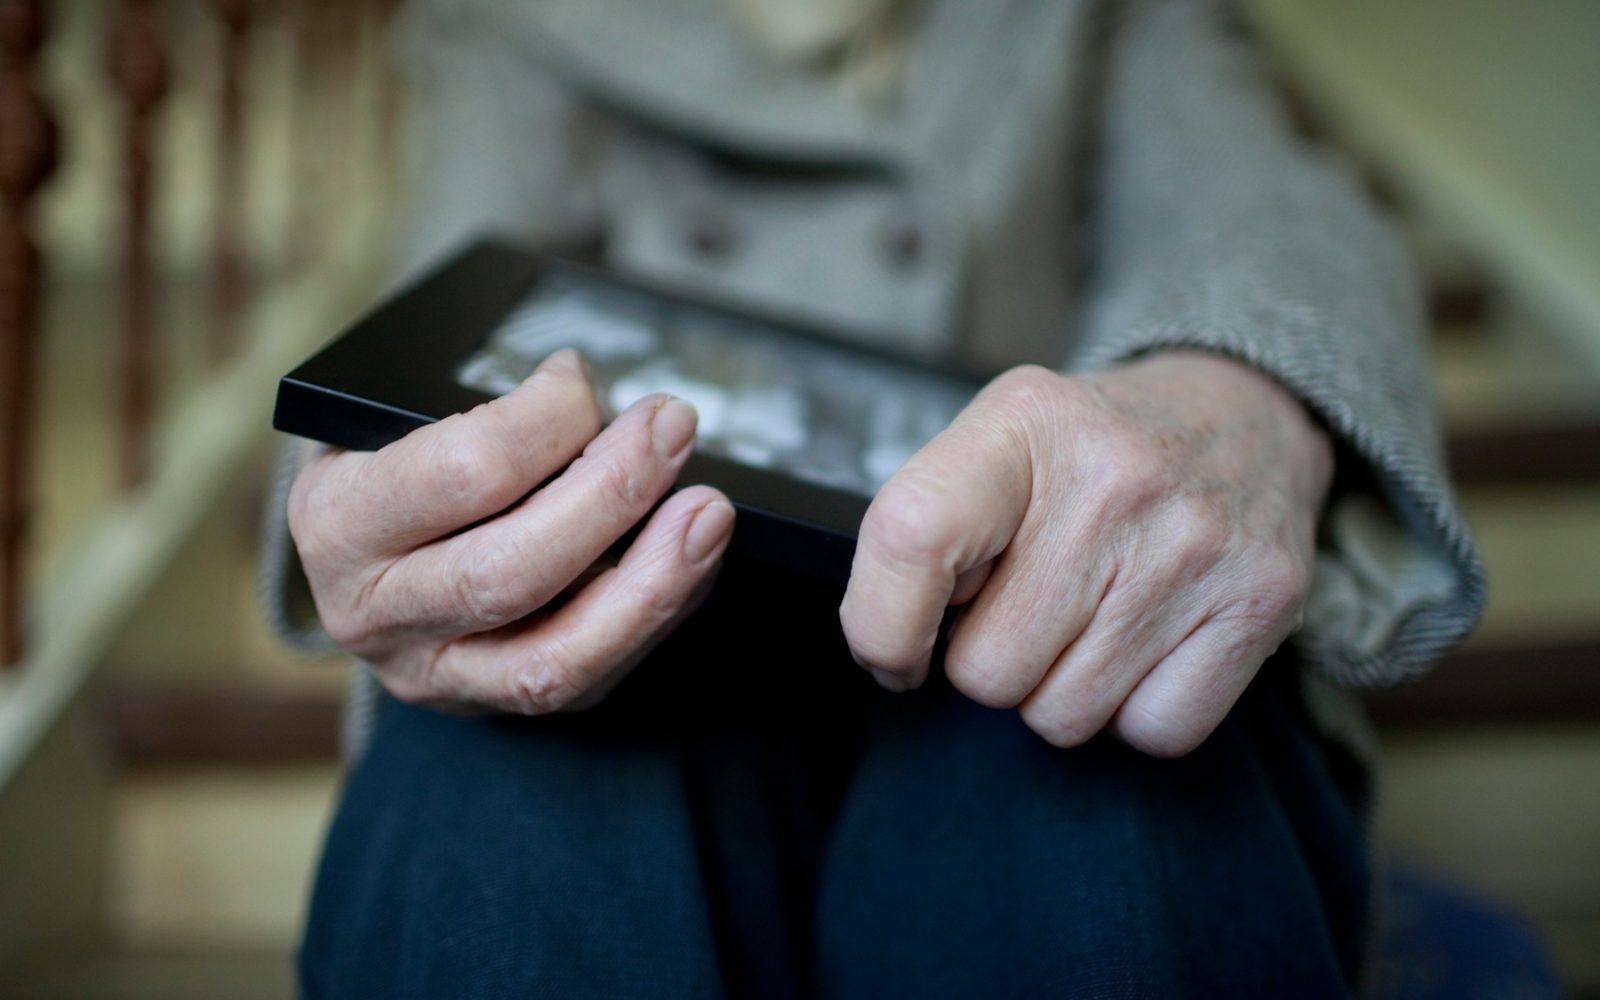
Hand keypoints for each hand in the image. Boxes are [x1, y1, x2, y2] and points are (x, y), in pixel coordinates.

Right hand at [287, 349, 734, 713]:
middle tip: (671, 428)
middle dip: (612, 493)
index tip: (582, 380)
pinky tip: (691, 557)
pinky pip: (591, 677)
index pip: (464, 472)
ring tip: (708, 512)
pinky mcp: (498, 705)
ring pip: (555, 657)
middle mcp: (375, 612)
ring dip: (652, 579)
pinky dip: (655, 613)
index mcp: (338, 520)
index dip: (547, 419)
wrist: (369, 562)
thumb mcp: (402, 425)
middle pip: (512, 570)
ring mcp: (436, 674)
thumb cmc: (401, 474)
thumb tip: (599, 401)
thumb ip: (490, 418)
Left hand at [840, 352, 1333, 755]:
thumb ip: (929, 530)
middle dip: (992, 659)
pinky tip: (1144, 644)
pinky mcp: (1260, 603)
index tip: (896, 651)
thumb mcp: (996, 442)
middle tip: (1030, 605)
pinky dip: (1136, 711)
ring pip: (1064, 715)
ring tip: (1091, 616)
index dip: (883, 624)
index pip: (912, 538)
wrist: (1243, 414)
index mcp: (1021, 424)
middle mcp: (1113, 480)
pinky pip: (1153, 732)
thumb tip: (889, 646)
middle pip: (989, 669)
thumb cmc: (1090, 451)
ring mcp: (1194, 545)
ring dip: (1060, 688)